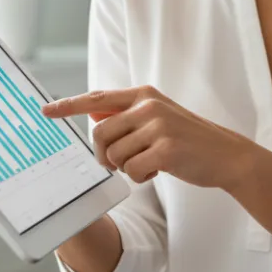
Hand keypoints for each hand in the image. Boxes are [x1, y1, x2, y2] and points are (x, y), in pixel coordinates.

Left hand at [42, 86, 256, 190]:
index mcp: (144, 94)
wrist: (225, 154)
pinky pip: (131, 170)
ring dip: (126, 168)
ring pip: (114, 155)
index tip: (45, 111)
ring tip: (149, 164)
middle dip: (103, 155)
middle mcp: (149, 105)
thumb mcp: (159, 118)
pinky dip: (140, 177)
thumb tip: (94, 113)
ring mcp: (158, 126)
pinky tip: (158, 172)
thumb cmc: (188, 139)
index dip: (69, 105)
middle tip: (120, 163)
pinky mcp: (166, 149)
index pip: (97, 98)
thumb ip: (128, 115)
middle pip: (99, 133)